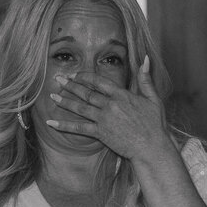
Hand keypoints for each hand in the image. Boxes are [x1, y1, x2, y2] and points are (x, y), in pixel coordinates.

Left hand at [47, 56, 168, 162]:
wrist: (152, 147)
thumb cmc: (155, 125)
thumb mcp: (153, 98)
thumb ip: (146, 79)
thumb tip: (146, 59)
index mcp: (122, 95)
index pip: (99, 82)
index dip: (85, 77)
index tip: (74, 75)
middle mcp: (110, 105)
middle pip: (86, 93)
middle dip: (70, 85)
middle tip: (58, 80)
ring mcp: (104, 119)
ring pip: (80, 108)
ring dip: (64, 101)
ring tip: (52, 96)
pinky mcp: (101, 133)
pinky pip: (79, 128)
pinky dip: (64, 125)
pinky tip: (51, 122)